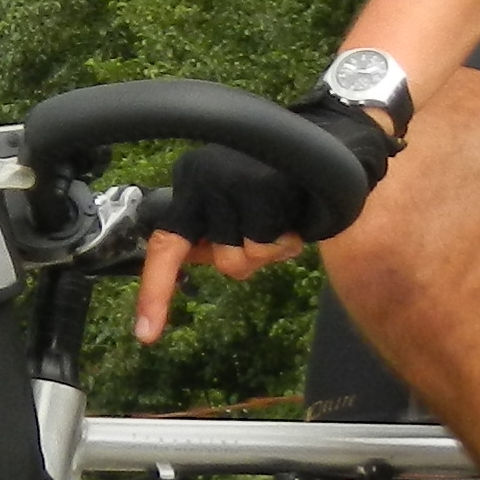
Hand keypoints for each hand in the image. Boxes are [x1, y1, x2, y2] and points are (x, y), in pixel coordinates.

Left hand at [127, 96, 396, 342]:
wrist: (333, 145)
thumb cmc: (281, 182)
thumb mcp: (238, 205)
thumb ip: (213, 234)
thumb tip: (189, 260)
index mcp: (191, 182)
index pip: (165, 244)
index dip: (155, 292)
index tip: (147, 334)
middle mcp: (201, 177)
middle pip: (222, 261)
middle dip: (253, 256)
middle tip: (271, 225)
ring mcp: (228, 181)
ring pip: (245, 257)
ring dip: (273, 249)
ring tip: (283, 215)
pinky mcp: (258, 186)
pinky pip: (268, 245)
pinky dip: (288, 240)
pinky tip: (294, 211)